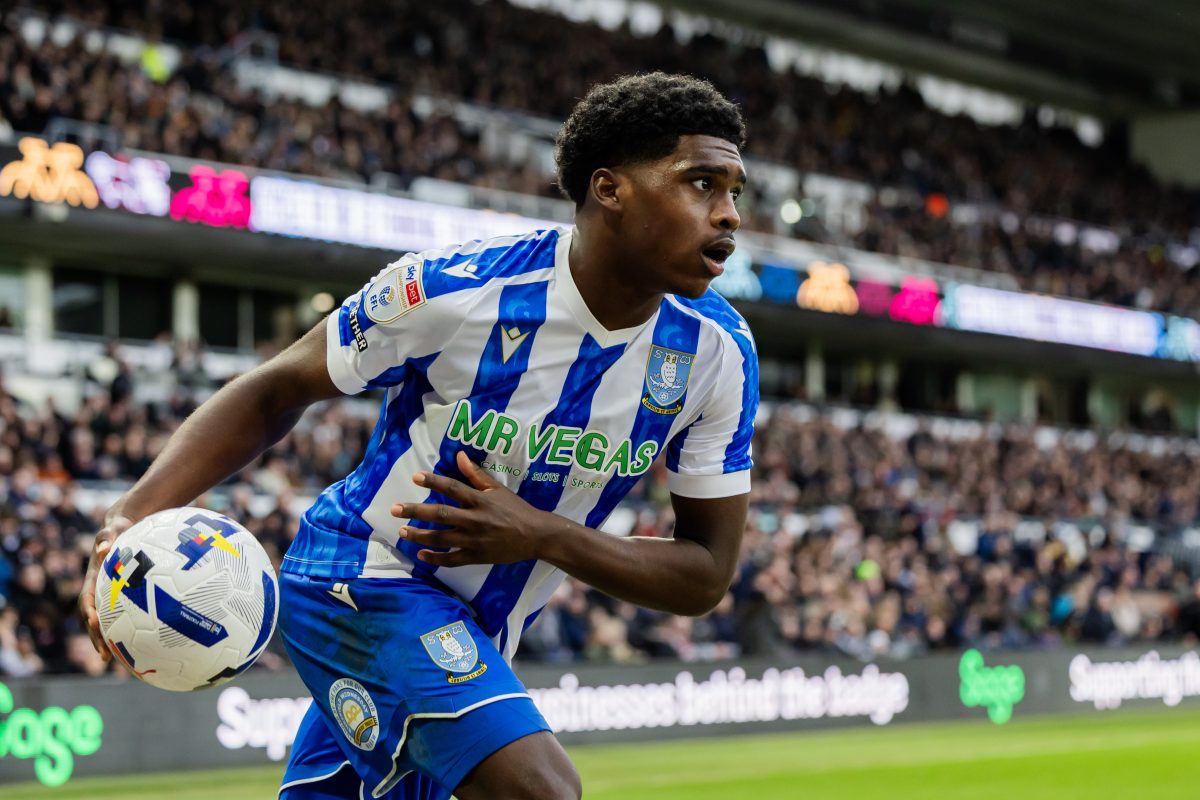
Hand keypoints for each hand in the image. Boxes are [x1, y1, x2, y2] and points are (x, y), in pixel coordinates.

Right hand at [79, 514, 133, 661]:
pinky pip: (125, 615)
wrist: (124, 529)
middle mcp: (99, 591)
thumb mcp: (113, 529)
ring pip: (107, 622)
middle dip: (96, 637)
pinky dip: (130, 629)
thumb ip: (107, 536)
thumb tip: (103, 548)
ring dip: (110, 640)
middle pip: (93, 619)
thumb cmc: (118, 529)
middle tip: (105, 655)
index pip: (87, 600)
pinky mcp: (122, 598)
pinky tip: (146, 643)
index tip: (95, 625)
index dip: (89, 614)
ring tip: (121, 660)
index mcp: (94, 578)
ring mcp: (109, 596)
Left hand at [391, 451, 549, 567]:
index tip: (415, 477)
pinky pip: (452, 560)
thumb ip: (476, 474)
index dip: (433, 482)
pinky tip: (421, 555)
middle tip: (394, 509)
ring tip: (402, 531)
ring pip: (442, 538)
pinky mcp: (477, 557)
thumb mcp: (498, 489)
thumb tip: (459, 456)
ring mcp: (475, 540)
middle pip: (440, 515)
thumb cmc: (516, 509)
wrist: (535, 536)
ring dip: (419, 535)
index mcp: (480, 501)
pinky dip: (435, 558)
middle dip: (415, 511)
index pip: (453, 488)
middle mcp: (475, 520)